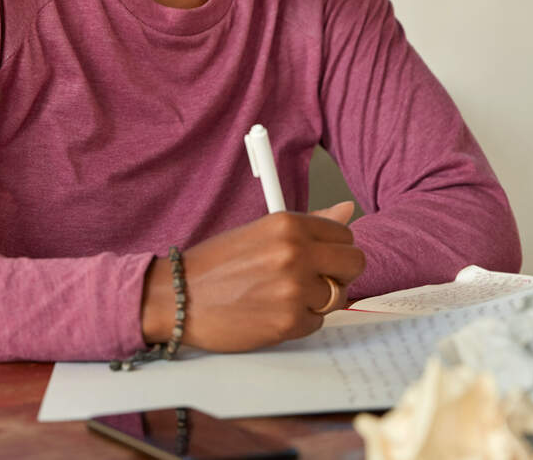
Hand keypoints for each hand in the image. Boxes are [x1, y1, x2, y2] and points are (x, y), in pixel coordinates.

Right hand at [141, 201, 364, 351]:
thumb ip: (309, 223)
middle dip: (339, 273)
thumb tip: (348, 210)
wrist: (178, 297)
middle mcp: (295, 253)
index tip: (322, 257)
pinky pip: (317, 322)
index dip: (335, 249)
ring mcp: (294, 290)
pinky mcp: (289, 322)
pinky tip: (273, 312)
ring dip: (317, 300)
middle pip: (354, 264)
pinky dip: (300, 321)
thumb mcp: (261, 232)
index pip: (344, 234)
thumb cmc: (215, 264)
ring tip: (285, 296)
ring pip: (338, 296)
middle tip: (315, 279)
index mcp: (288, 224)